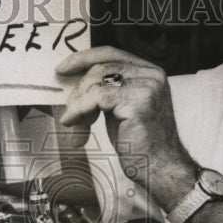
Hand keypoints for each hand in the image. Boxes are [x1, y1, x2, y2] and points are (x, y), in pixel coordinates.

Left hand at [56, 46, 195, 208]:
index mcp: (149, 73)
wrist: (159, 168)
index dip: (84, 58)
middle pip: (100, 67)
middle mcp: (151, 75)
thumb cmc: (139, 144)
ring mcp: (147, 87)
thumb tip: (73, 86)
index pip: (111, 53)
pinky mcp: (139, 102)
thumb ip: (105, 93)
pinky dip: (80, 110)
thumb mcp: (120, 110)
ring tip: (74, 123)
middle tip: (70, 113)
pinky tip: (75, 125)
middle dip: (78, 90)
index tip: (63, 68)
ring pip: (97, 81)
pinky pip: (98, 97)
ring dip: (78, 103)